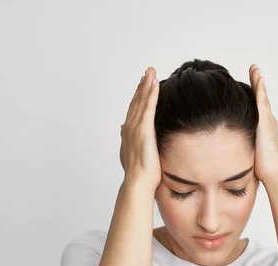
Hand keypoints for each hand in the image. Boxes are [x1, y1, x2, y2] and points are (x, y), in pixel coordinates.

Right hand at [119, 67, 160, 191]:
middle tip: (147, 72)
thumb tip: (123, 130)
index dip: (138, 96)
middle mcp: (129, 127)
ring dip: (146, 85)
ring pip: (141, 101)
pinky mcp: (144, 129)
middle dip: (142, 85)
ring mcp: (135, 127)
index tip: (142, 84)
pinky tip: (154, 83)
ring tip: (151, 72)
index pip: (134, 110)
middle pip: (136, 101)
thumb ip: (128, 140)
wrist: (138, 182)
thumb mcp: (132, 153)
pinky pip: (148, 107)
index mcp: (128, 133)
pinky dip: (150, 94)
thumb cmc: (139, 174)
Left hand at [249, 64, 277, 185]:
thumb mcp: (258, 154)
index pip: (260, 109)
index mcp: (266, 129)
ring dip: (258, 81)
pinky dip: (259, 87)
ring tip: (255, 68)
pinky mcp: (264, 120)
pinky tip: (258, 77)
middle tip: (255, 70)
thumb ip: (258, 148)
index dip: (257, 97)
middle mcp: (269, 122)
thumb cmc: (265, 168)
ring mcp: (267, 120)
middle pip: (262, 99)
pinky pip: (261, 99)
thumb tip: (264, 151)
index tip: (255, 85)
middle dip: (258, 84)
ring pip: (262, 96)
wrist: (273, 172)